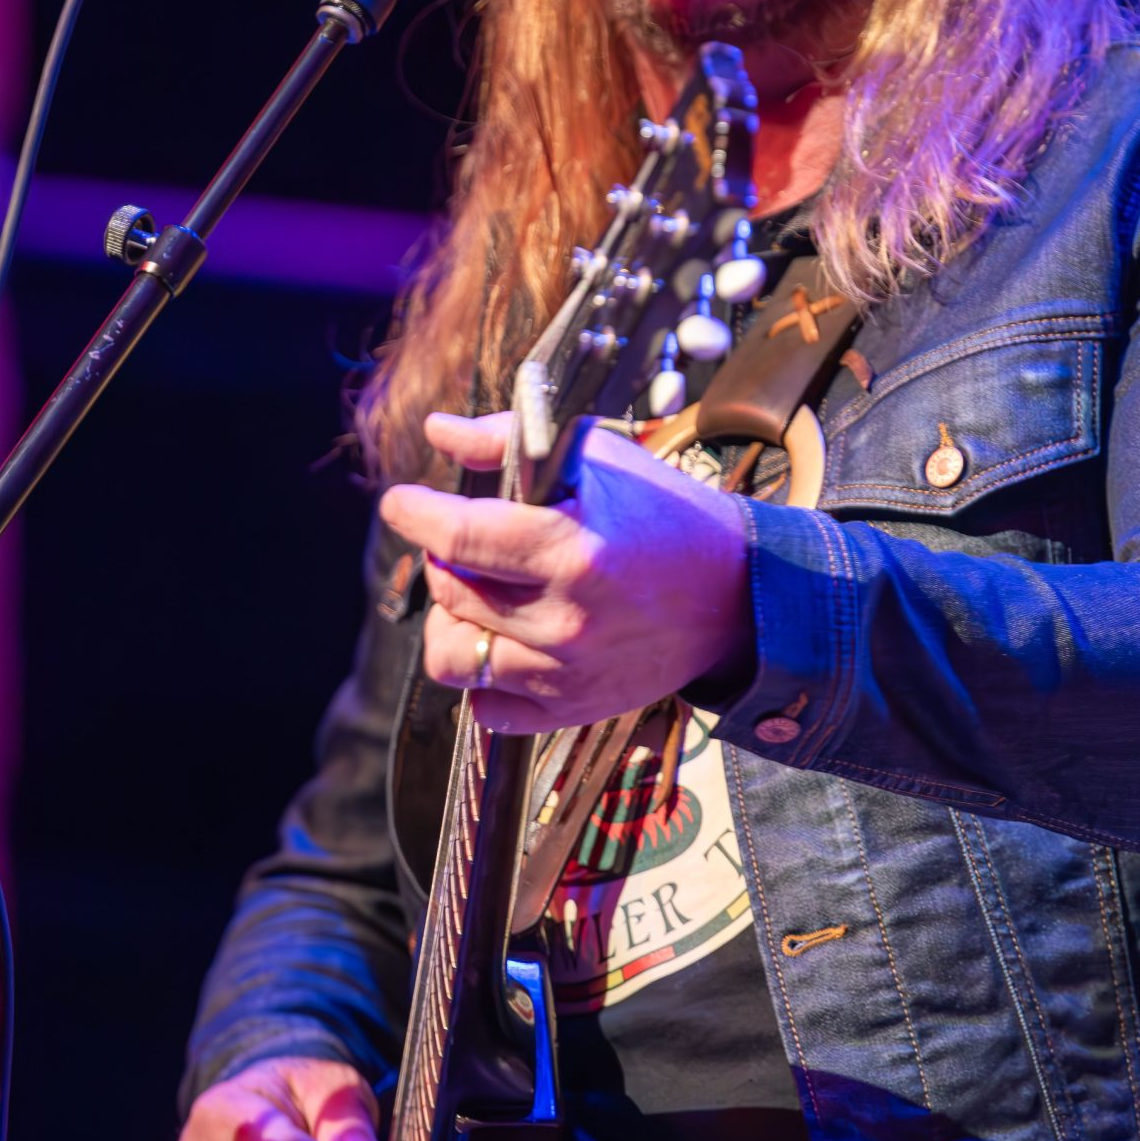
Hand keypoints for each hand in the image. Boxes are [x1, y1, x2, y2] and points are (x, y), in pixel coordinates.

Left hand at [379, 411, 752, 734]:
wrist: (738, 594)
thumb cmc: (666, 516)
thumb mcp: (598, 460)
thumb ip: (508, 442)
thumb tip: (438, 431)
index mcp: (571, 548)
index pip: (457, 537)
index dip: (415, 515)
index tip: (402, 503)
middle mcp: (564, 619)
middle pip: (450, 592)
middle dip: (440, 559)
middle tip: (461, 542)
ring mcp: (567, 673)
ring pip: (453, 657)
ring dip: (453, 620)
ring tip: (479, 596)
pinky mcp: (573, 709)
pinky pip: (487, 707)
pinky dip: (482, 677)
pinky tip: (505, 642)